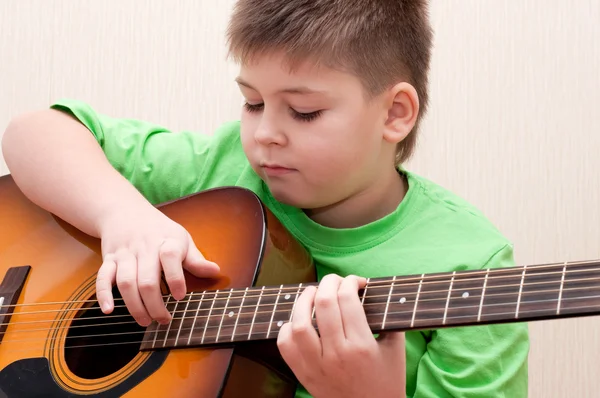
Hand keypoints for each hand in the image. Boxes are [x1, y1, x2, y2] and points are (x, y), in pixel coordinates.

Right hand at [95, 206, 219, 325]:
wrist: (125, 211)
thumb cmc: (159, 230)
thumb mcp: (181, 238)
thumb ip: (196, 259)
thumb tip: (216, 272)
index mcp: (166, 241)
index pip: (170, 257)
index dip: (176, 278)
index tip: (180, 297)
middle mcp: (144, 248)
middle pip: (147, 280)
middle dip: (155, 304)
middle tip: (164, 320)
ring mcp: (125, 254)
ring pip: (126, 282)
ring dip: (134, 305)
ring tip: (145, 321)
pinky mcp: (109, 259)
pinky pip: (103, 277)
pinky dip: (104, 294)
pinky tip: (109, 311)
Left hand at [277, 275, 405, 397]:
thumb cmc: (387, 381)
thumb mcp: (396, 349)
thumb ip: (388, 319)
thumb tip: (374, 292)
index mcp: (362, 346)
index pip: (348, 299)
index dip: (351, 282)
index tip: (356, 282)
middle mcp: (337, 354)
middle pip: (324, 303)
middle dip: (329, 282)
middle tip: (336, 281)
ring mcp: (317, 365)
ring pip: (299, 323)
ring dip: (303, 300)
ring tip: (312, 293)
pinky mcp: (303, 375)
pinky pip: (285, 346)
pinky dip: (287, 328)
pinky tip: (299, 321)